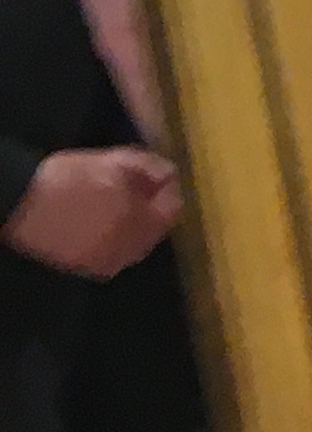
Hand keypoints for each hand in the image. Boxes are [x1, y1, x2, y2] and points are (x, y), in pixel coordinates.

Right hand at [3, 148, 178, 277]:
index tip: (161, 177)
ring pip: (136, 245)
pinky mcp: (85, 270)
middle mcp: (126, 249)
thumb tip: (170, 173)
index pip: (173, 208)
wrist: (19, 204)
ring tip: (120, 205)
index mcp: (136, 220)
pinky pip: (114, 256)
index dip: (169, 190)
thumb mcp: (110, 162)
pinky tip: (104, 225)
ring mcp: (105, 263)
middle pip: (156, 229)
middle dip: (154, 209)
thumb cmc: (66, 178)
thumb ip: (147, 166)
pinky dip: (117, 241)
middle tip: (141, 189)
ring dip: (137, 226)